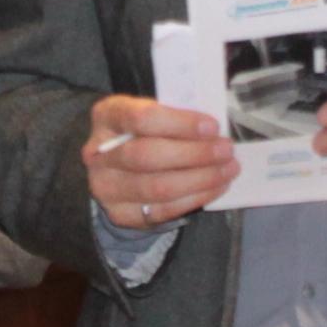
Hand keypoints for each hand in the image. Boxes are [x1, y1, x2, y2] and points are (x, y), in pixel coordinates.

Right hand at [85, 93, 235, 228]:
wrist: (118, 167)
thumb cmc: (144, 132)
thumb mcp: (151, 112)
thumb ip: (175, 115)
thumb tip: (213, 129)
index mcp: (107, 116)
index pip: (141, 118)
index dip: (180, 124)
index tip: (212, 127)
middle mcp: (98, 153)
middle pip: (148, 156)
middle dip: (194, 154)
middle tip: (226, 150)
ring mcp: (105, 186)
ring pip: (157, 187)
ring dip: (200, 179)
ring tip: (227, 169)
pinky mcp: (120, 214)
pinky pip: (163, 210)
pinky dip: (195, 198)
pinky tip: (215, 187)